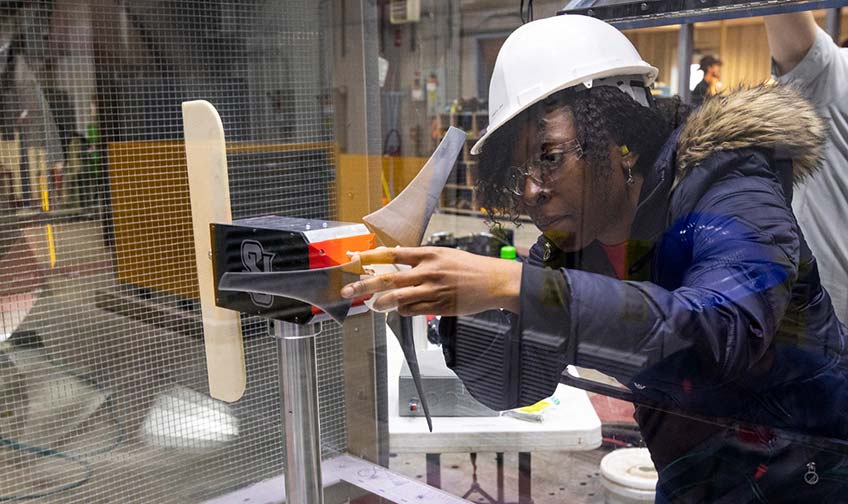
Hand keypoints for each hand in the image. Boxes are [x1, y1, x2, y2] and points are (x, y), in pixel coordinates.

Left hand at [340, 246, 521, 315]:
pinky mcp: (439, 307)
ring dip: (381, 302)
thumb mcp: (444, 254)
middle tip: (348, 290)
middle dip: (364, 285)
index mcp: (429, 253)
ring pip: (397, 298)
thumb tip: (395, 264)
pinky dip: (403, 310)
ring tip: (373, 305)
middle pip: (388, 277)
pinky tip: (402, 308)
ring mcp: (433, 290)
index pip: (392, 253)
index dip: (369, 257)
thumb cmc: (470, 267)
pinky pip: (412, 310)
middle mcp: (428, 271)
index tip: (353, 258)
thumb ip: (421, 260)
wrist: (495, 281)